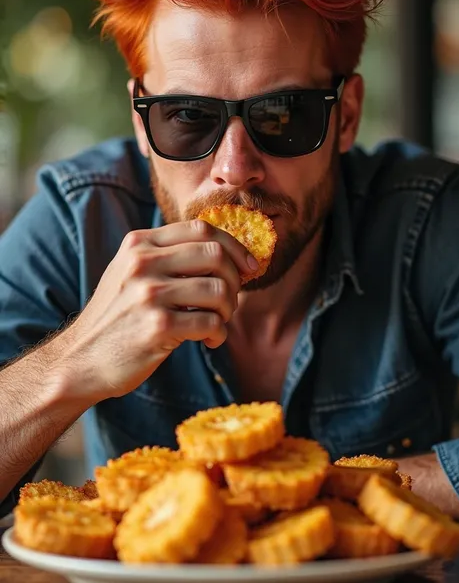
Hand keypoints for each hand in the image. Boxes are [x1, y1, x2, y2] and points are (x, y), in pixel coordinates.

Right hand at [62, 220, 258, 401]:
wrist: (80, 360)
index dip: (234, 245)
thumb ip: (168, 256)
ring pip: (220, 289)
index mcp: (139, 243)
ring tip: (217, 322)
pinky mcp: (157, 326)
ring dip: (229, 310)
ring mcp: (149, 294)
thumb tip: (229, 253)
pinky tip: (208, 340)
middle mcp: (142, 262)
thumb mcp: (131, 272)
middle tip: (230, 300)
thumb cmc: (116, 317)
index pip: (202, 228)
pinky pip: (212, 322)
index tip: (248, 266)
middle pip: (215, 255)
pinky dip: (219, 334)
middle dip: (235, 279)